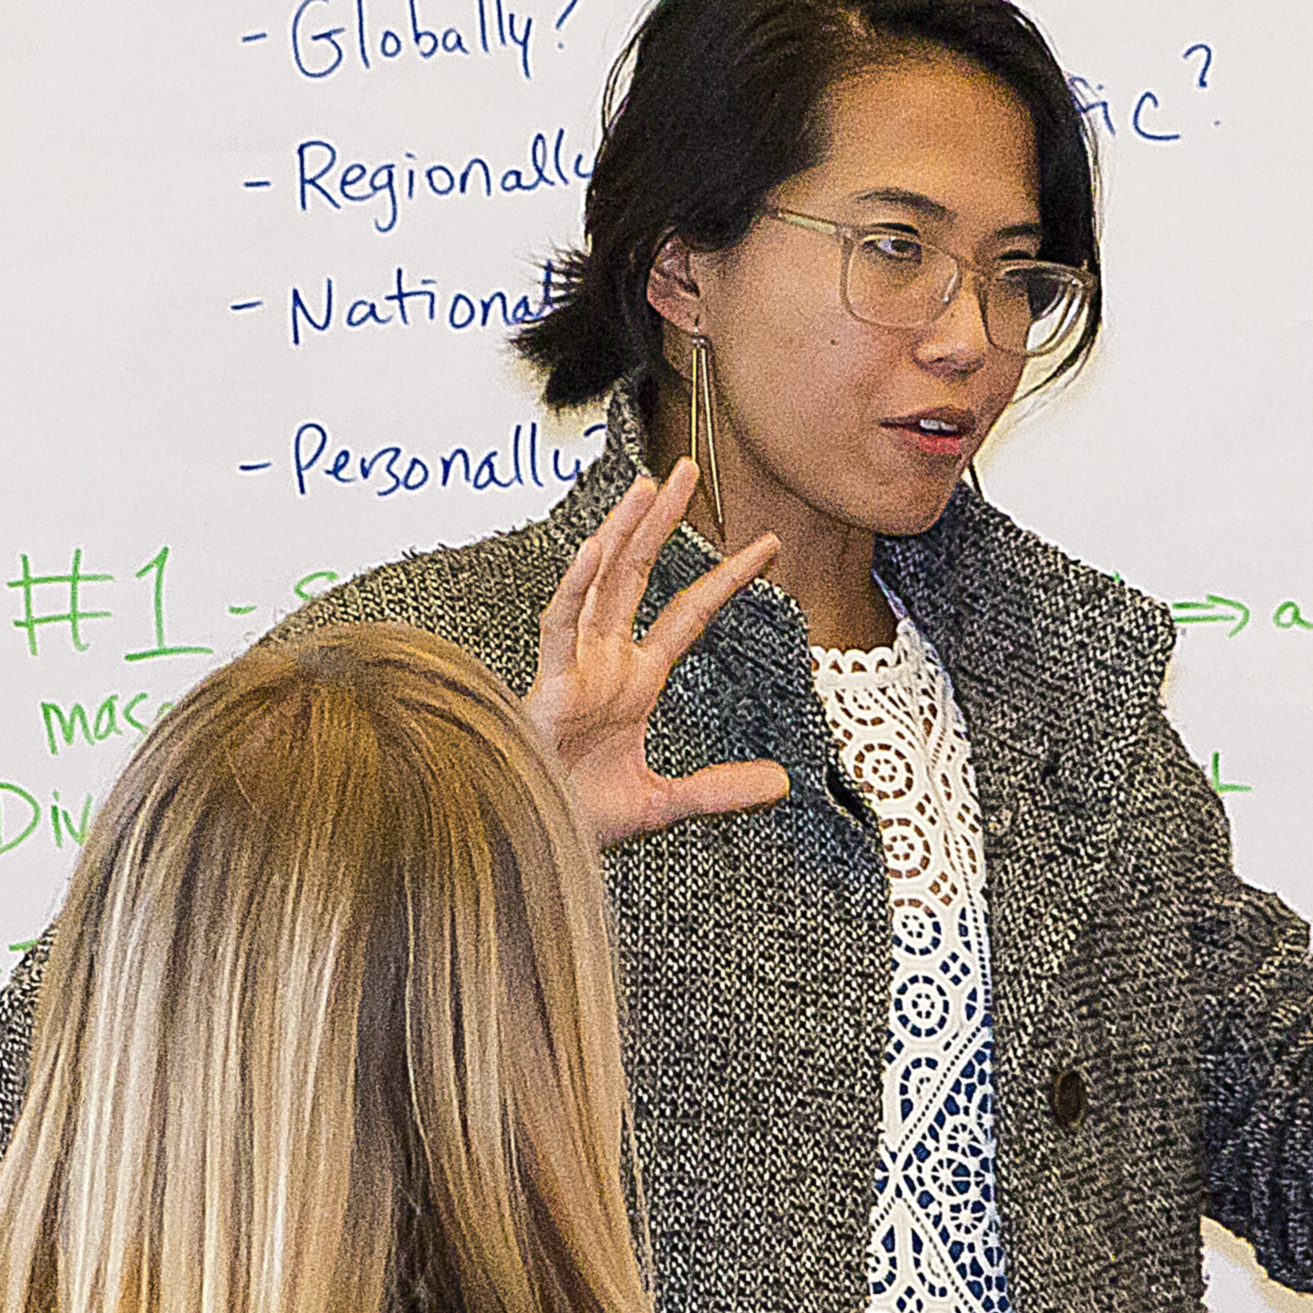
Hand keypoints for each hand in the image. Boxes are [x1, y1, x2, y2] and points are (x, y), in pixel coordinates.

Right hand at [528, 458, 795, 846]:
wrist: (531, 844)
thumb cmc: (578, 816)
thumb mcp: (663, 801)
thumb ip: (719, 788)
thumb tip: (781, 783)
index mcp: (634, 679)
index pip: (688, 613)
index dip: (726, 577)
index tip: (768, 544)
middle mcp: (605, 660)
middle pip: (638, 573)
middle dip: (661, 520)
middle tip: (685, 467)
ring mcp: (576, 667)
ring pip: (600, 584)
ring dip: (622, 533)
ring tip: (648, 486)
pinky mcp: (549, 685)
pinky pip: (561, 627)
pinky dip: (577, 588)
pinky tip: (596, 550)